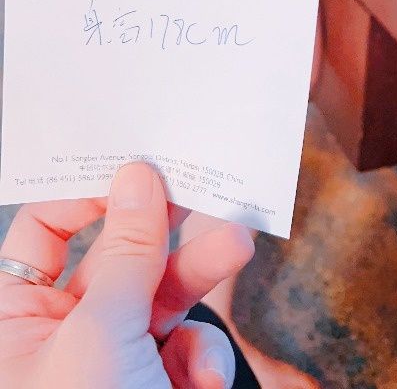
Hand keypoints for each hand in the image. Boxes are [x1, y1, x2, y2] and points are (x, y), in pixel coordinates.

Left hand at [0, 162, 254, 387]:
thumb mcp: (99, 335)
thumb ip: (125, 253)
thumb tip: (137, 175)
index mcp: (14, 317)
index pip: (42, 229)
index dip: (88, 194)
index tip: (140, 167)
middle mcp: (57, 335)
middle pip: (114, 257)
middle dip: (164, 233)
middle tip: (205, 193)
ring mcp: (110, 363)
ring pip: (159, 297)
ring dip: (199, 278)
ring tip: (237, 247)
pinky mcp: (153, 388)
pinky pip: (181, 350)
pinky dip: (198, 358)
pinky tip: (199, 379)